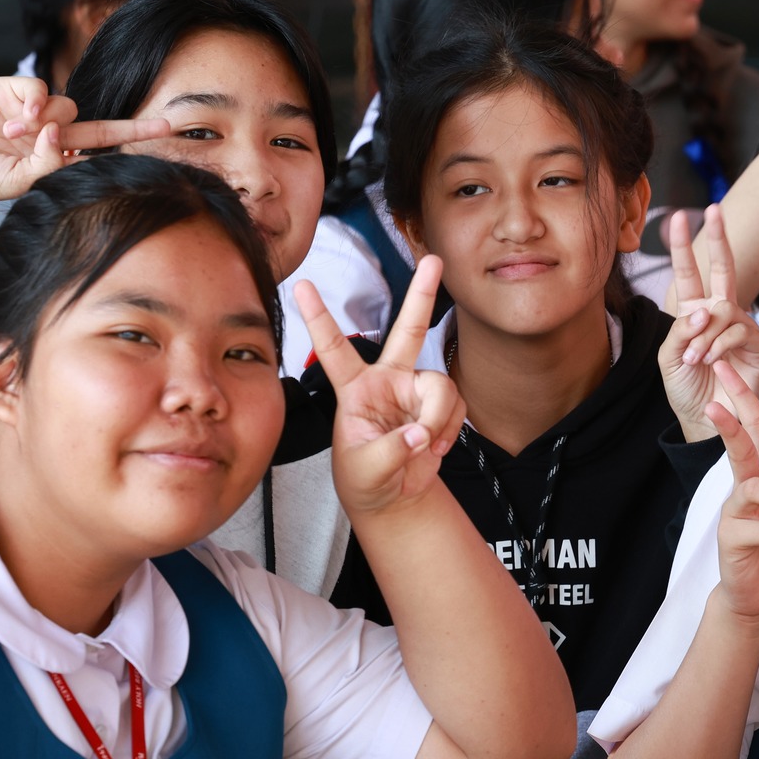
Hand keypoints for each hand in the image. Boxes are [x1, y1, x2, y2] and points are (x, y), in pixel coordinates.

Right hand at [0, 77, 168, 205]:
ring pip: (67, 106)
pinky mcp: (11, 89)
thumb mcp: (21, 180)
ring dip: (48, 122)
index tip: (168, 139)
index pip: (100, 151)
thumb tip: (64, 135)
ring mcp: (32, 111)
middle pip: (99, 126)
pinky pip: (41, 88)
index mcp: (56, 158)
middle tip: (166, 125)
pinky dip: (36, 102)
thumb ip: (49, 162)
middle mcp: (50, 134)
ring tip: (14, 135)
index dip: (131, 144)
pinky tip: (19, 118)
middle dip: (132, 127)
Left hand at [301, 257, 464, 519]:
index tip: (301, 284)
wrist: (394, 497)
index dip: (318, 317)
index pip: (332, 348)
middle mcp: (387, 380)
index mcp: (354, 389)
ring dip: (438, 418)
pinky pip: (457, 407)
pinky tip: (436, 447)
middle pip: (407, 331)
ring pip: (441, 386)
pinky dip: (450, 430)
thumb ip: (391, 450)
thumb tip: (420, 433)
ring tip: (427, 445)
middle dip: (422, 295)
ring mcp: (415, 391)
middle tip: (433, 261)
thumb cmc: (365, 478)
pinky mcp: (438, 407)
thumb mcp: (365, 469)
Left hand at [660, 204, 758, 439]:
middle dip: (719, 238)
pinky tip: (712, 363)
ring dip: (704, 335)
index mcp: (695, 313)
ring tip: (695, 360)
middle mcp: (720, 314)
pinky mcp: (758, 345)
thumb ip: (681, 330)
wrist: (704, 420)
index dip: (684, 247)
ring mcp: (742, 327)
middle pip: (724, 268)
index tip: (679, 218)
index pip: (690, 274)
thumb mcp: (669, 357)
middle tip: (715, 210)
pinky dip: (719, 347)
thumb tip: (705, 310)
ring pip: (724, 310)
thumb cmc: (685, 388)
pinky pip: (737, 331)